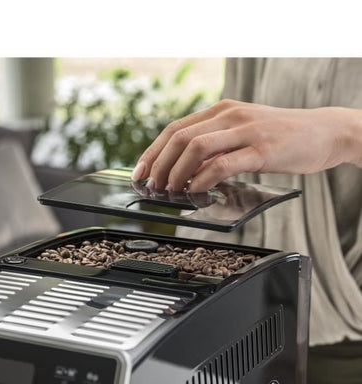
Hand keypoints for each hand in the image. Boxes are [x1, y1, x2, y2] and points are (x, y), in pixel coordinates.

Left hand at [132, 99, 361, 191]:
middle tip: (151, 186)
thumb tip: (186, 170)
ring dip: (176, 172)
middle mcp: (229, 115)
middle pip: (179, 137)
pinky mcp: (261, 149)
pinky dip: (203, 179)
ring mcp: (245, 130)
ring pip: (196, 147)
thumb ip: (216, 147)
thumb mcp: (242, 134)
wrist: (324, 132)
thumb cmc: (281, 138)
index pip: (174, 128)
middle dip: (158, 164)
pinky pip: (222, 164)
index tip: (140, 172)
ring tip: (170, 190)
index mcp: (221, 110)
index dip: (152, 151)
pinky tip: (196, 191)